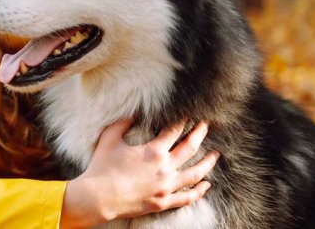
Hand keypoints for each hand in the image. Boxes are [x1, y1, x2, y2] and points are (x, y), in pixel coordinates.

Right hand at [60, 119, 218, 227]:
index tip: (189, 114)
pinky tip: (206, 185)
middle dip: (200, 133)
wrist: (99, 198)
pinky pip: (187, 197)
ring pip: (195, 173)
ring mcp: (166, 187)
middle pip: (190, 148)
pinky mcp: (163, 202)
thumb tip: (133, 113)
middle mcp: (164, 168)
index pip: (175, 131)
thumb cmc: (102, 167)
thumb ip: (122, 123)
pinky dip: (199, 191)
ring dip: (207, 163)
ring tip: (215, 155)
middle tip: (206, 125)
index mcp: (153, 151)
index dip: (183, 120)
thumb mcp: (109, 139)